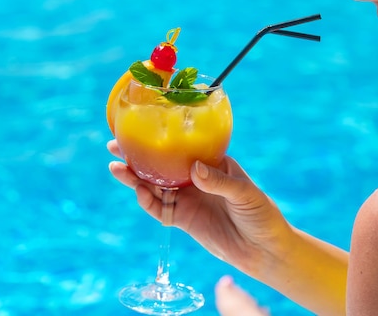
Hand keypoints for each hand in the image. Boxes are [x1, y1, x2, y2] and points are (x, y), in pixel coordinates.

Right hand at [107, 139, 292, 275]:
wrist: (263, 251)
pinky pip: (160, 209)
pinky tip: (138, 192)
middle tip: (114, 146)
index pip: (183, 146)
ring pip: (155, 186)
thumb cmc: (261, 214)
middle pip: (161, 164)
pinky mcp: (183, 220)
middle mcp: (196, 178)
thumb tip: (195, 169)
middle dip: (138, 156)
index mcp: (213, 162)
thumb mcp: (245, 193)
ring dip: (135, 178)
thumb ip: (219, 182)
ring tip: (116, 168)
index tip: (141, 128)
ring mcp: (188, 199)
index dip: (162, 137)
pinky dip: (147, 202)